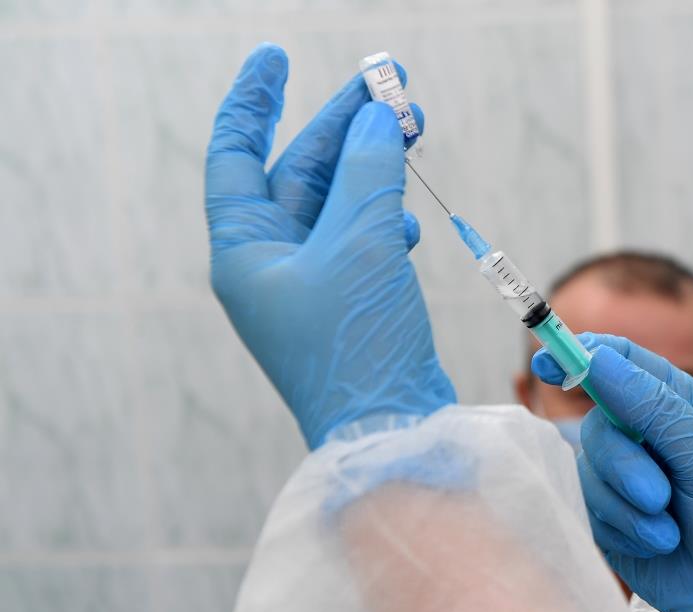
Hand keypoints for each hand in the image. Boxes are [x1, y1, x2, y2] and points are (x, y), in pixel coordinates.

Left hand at [204, 43, 454, 448]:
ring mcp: (313, 285)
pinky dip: (387, 219)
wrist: (391, 431)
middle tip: (393, 84)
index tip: (278, 56)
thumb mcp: (363, 244)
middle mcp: (271, 264)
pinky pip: (364, 240)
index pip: (235, 154)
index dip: (254, 100)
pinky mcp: (351, 302)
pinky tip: (409, 222)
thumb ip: (368, 172)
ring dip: (375, 167)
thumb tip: (377, 116)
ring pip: (340, 203)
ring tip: (413, 128)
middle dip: (345, 126)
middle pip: (301, 172)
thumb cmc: (359, 343)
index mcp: (245, 250)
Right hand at [533, 334, 692, 611]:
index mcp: (673, 401)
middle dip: (623, 464)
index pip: (618, 361)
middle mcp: (642, 432)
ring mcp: (621, 474)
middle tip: (659, 496)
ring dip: (627, 506)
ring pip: (588, 470)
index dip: (580, 355)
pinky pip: (587, 509)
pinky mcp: (607, 515)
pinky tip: (657, 543)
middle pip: (596, 423)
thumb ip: (652, 407)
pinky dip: (622, 529)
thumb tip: (597, 359)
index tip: (546, 360)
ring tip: (669, 530)